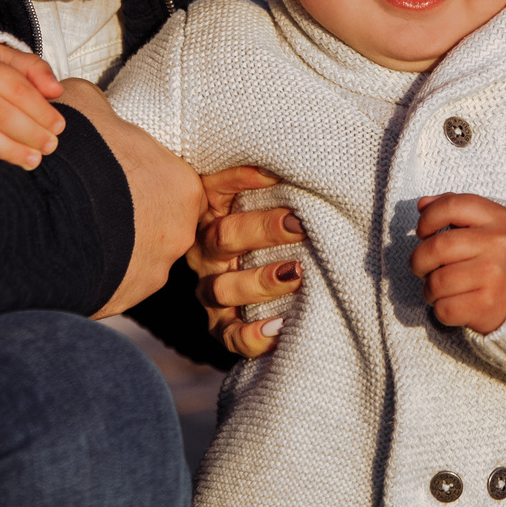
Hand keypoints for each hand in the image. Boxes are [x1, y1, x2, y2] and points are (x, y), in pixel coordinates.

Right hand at [63, 78, 207, 318]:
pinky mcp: (121, 301)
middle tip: (94, 202)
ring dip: (113, 245)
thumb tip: (90, 104)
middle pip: (159, 221)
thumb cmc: (73, 157)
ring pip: (136, 255)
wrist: (40, 219)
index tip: (117, 172)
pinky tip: (68, 255)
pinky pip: (111, 282)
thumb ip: (98, 106)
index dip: (143, 175)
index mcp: (181, 187)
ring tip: (76, 229)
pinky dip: (94, 271)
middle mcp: (178, 234)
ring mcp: (151, 273)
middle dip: (131, 213)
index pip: (174, 181)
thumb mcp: (84, 105)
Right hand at [191, 190, 303, 359]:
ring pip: (224, 290)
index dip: (246, 188)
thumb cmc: (254, 220)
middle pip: (223, 240)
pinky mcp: (223, 327)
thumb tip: (272, 169)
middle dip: (264, 231)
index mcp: (209, 217)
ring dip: (261, 281)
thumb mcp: (246, 194)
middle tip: (301, 227)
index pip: (218, 196)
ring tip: (297, 273)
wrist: (250, 264)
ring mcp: (212, 293)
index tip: (289, 197)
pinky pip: (232, 337)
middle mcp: (205, 255)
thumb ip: (249, 177)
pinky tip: (279, 328)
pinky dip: (253, 336)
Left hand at [410, 193, 505, 334]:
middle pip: (436, 247)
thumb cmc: (501, 255)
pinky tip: (452, 304)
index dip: (428, 219)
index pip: (451, 206)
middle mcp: (499, 244)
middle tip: (422, 267)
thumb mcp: (488, 223)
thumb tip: (422, 205)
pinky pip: (444, 309)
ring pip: (436, 281)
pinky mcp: (488, 305)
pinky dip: (441, 310)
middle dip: (419, 260)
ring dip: (429, 289)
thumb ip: (455, 208)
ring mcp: (494, 275)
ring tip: (440, 289)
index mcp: (498, 219)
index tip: (424, 232)